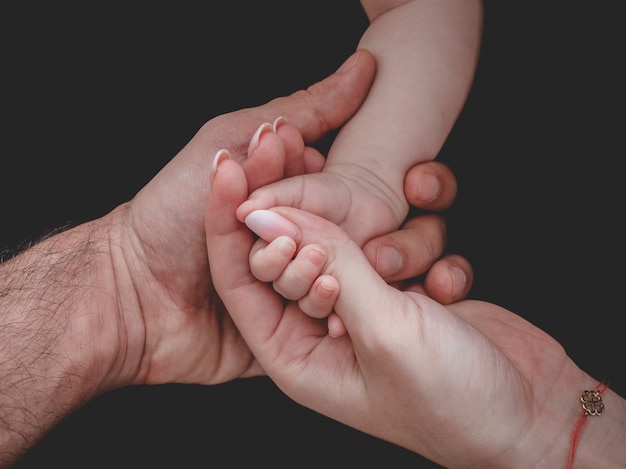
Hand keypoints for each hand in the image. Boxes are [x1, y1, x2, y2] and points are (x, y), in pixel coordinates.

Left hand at [109, 49, 468, 387]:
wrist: (131, 294)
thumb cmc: (171, 212)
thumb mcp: (228, 142)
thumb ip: (297, 113)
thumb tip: (362, 69)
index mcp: (281, 194)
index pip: (329, 181)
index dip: (322, 177)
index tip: (307, 170)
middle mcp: (291, 236)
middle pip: (336, 227)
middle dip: (318, 222)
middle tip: (296, 223)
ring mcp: (291, 282)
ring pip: (335, 270)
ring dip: (317, 262)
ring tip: (297, 257)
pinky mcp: (293, 326)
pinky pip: (324, 315)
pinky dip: (326, 303)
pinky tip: (327, 295)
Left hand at [205, 161, 618, 467]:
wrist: (531, 414)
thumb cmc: (451, 398)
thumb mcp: (383, 329)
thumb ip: (330, 263)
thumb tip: (271, 217)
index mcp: (296, 356)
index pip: (241, 280)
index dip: (231, 225)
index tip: (235, 168)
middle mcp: (324, 331)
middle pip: (295, 257)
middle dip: (315, 225)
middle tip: (327, 179)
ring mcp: (366, 311)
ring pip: (352, 248)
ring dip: (389, 246)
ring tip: (413, 276)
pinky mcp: (405, 296)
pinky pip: (398, 253)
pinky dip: (425, 259)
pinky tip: (448, 288)